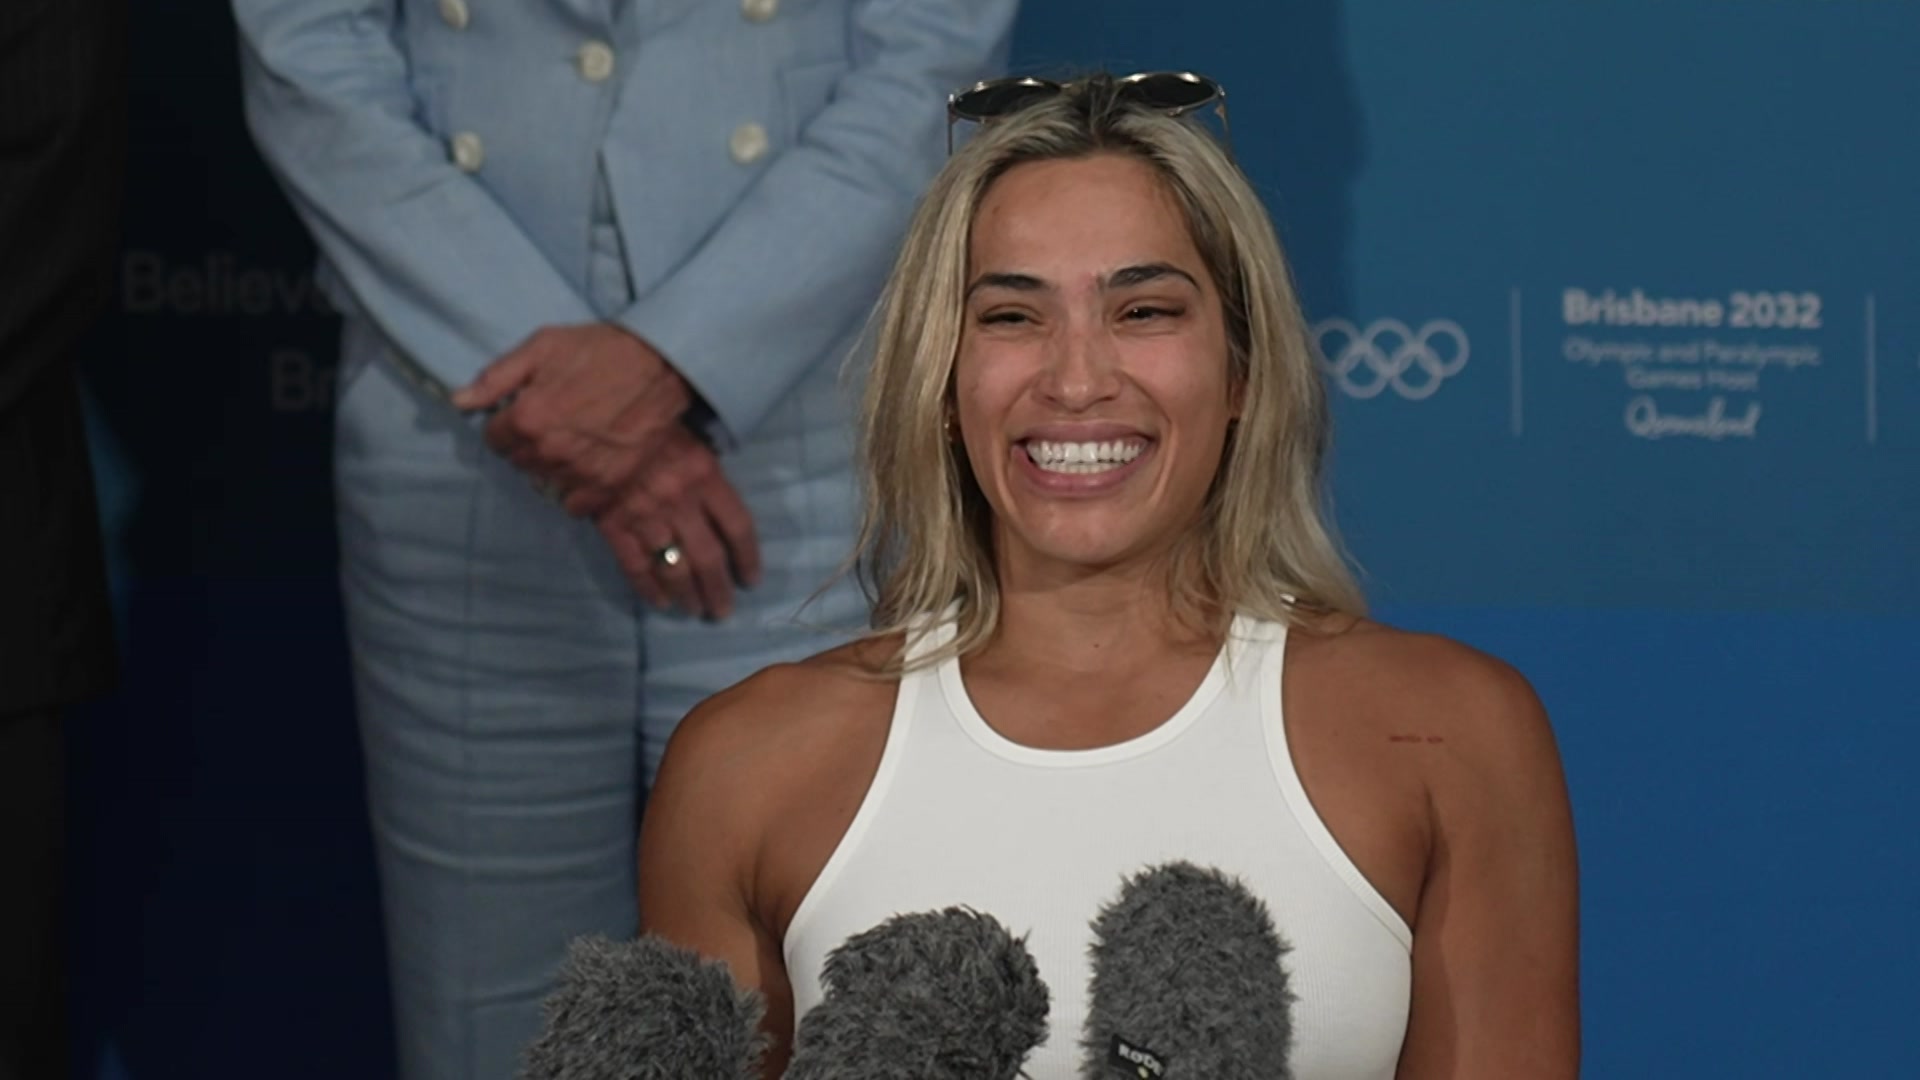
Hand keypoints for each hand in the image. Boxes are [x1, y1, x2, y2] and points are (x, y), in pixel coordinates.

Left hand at [455, 323, 693, 514]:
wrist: (660, 364)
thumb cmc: (598, 350)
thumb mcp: (541, 347)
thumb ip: (496, 377)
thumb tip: (458, 401)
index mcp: (527, 418)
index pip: (493, 439)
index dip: (505, 424)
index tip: (523, 412)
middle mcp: (549, 451)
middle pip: (519, 461)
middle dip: (527, 444)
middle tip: (552, 423)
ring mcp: (581, 471)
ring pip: (546, 480)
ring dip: (552, 465)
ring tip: (572, 441)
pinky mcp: (609, 483)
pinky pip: (576, 504)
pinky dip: (576, 489)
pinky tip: (586, 465)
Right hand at [597, 426, 761, 619]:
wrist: (586, 417)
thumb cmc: (643, 417)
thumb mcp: (686, 429)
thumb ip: (703, 463)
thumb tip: (719, 489)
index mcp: (705, 476)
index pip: (738, 526)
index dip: (747, 557)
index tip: (751, 579)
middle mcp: (681, 503)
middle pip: (709, 558)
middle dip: (718, 589)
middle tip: (723, 610)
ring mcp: (647, 519)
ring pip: (675, 569)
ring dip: (689, 595)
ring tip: (697, 612)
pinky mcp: (615, 527)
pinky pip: (636, 566)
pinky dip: (649, 588)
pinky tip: (660, 602)